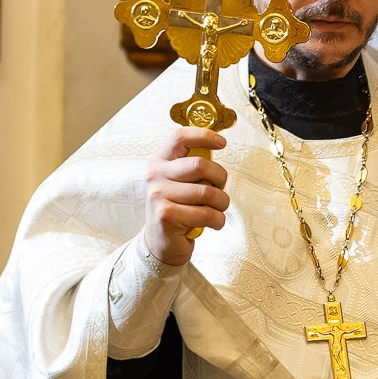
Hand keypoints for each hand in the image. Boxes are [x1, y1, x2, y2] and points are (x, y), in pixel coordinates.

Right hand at [143, 127, 228, 265]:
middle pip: (200, 165)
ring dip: (222, 204)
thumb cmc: (178, 209)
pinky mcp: (166, 215)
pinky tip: (212, 223)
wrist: (161, 243)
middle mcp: (155, 175)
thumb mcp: (180, 182)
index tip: (221, 142)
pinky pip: (207, 213)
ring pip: (208, 192)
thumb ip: (194, 165)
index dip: (203, 135)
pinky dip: (218, 220)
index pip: (180, 137)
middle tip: (219, 191)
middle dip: (220, 179)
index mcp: (160, 161)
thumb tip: (216, 143)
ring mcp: (158, 195)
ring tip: (216, 210)